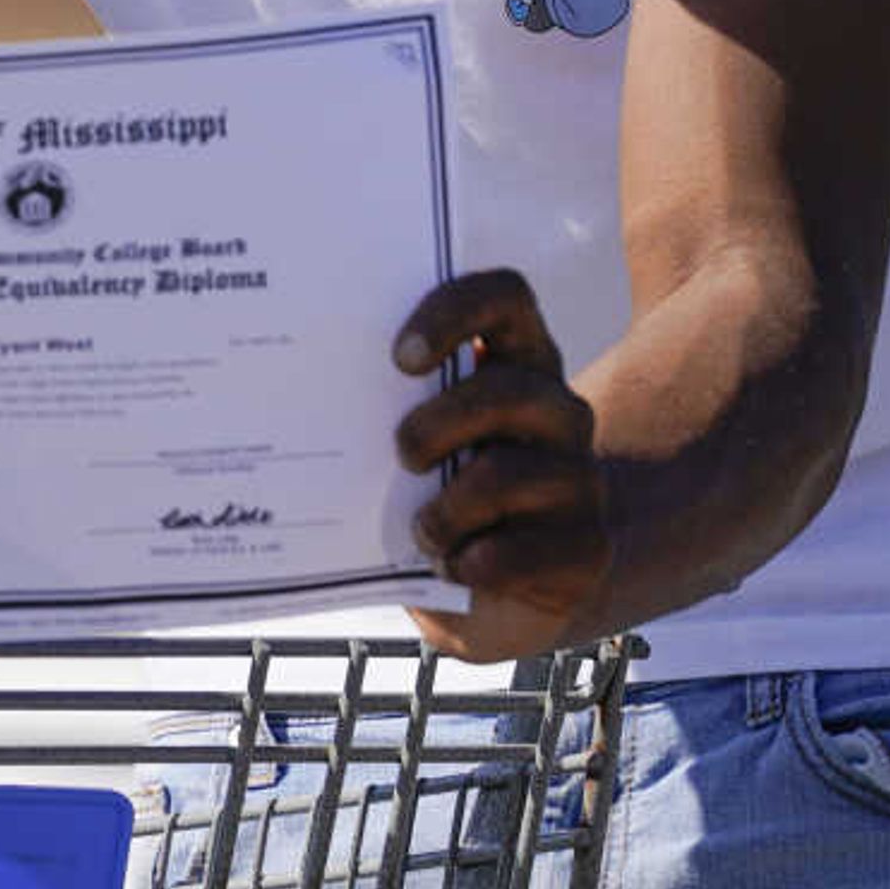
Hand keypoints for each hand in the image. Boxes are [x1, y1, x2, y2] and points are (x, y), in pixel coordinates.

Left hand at [393, 268, 608, 663]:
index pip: (504, 296)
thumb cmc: (445, 496)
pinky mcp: (587, 548)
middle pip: (507, 390)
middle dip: (435, 426)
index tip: (401, 358)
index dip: (454, 313)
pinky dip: (469, 565)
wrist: (514, 591)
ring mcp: (581, 480)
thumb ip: (393, 407)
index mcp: (518, 363)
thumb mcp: (423, 443)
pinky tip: (456, 568)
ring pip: (504, 475)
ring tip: (423, 534)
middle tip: (402, 458)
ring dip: (442, 512)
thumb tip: (302, 392)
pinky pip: (515, 554)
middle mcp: (558, 412)